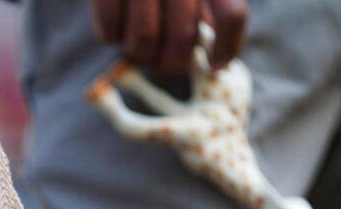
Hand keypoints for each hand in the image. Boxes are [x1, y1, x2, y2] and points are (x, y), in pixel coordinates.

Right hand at [92, 0, 248, 75]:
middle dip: (173, 62)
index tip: (215, 65)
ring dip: (141, 54)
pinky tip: (116, 32)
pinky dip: (112, 37)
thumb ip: (212, 11)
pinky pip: (110, 28)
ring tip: (140, 48)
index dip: (226, 48)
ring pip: (144, 38)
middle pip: (182, 36)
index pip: (230, 16)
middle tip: (165, 65)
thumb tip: (213, 57)